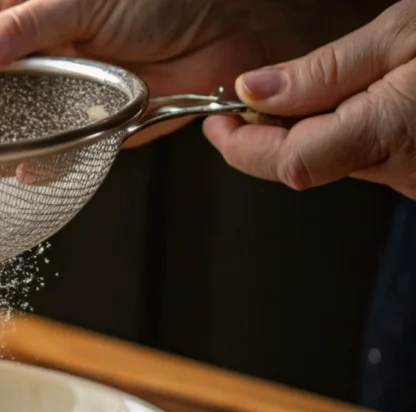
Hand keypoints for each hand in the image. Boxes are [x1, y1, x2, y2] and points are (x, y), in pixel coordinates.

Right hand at [0, 0, 273, 145]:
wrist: (234, 22)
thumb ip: (21, 28)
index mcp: (25, 13)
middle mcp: (41, 53)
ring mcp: (65, 90)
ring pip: (16, 130)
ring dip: (1, 152)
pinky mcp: (94, 122)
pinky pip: (59, 151)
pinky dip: (46, 166)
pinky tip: (34, 171)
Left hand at [204, 1, 415, 198]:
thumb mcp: (404, 31)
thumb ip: (325, 69)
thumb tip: (254, 91)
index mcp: (389, 131)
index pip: (288, 160)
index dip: (242, 145)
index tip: (217, 123)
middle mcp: (401, 169)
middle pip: (304, 165)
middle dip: (266, 136)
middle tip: (244, 106)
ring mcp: (412, 177)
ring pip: (332, 163)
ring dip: (304, 133)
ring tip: (300, 93)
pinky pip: (363, 159)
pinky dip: (340, 134)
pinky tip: (347, 101)